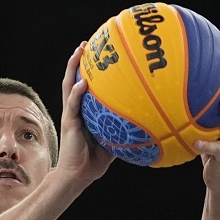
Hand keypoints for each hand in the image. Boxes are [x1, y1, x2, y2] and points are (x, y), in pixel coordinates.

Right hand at [56, 42, 114, 183]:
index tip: (98, 53)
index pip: (85, 86)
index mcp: (85, 112)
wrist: (78, 175)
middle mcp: (75, 109)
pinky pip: (73, 104)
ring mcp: (70, 114)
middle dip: (79, 60)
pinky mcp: (68, 122)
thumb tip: (150, 122)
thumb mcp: (115, 140)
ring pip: (69, 85)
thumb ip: (126, 128)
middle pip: (74, 79)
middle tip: (86, 43)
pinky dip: (77, 92)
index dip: (89, 70)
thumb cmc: (95, 160)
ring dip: (73, 67)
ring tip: (80, 51)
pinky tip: (83, 83)